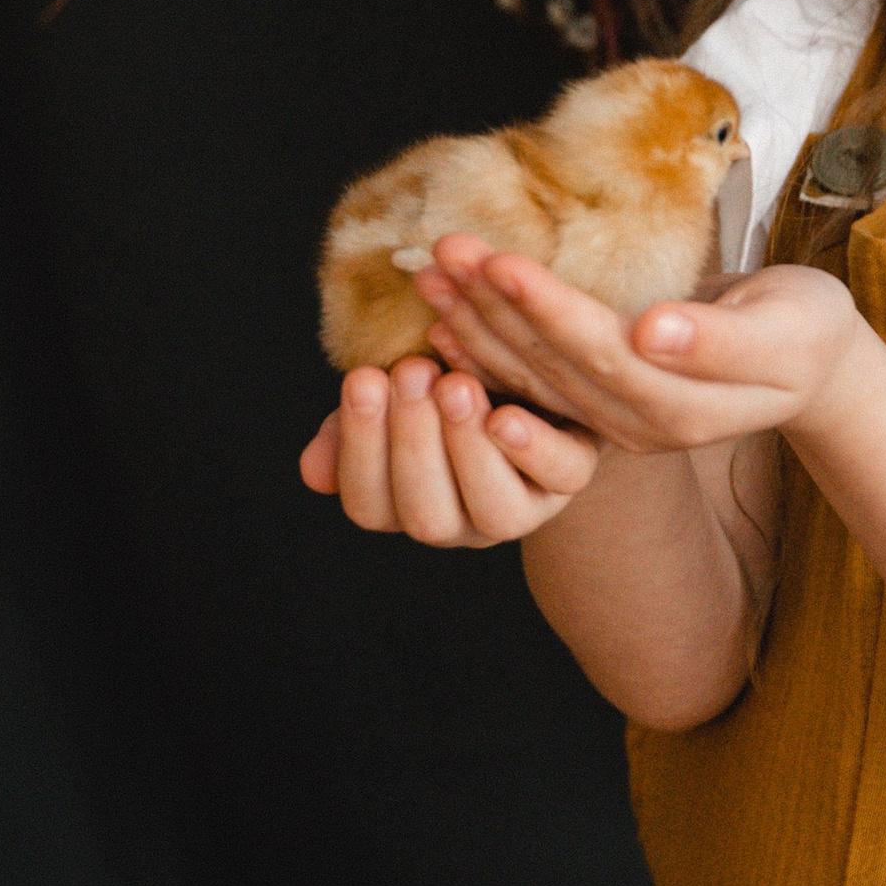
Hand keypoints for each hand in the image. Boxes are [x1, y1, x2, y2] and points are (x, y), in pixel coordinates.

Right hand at [300, 351, 601, 547]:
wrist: (531, 365)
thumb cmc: (448, 377)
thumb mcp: (396, 394)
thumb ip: (355, 425)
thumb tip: (313, 469)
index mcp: (409, 502)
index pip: (370, 505)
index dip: (360, 449)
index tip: (362, 379)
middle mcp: (464, 520)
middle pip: (428, 517)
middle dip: (411, 444)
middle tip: (407, 373)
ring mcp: (524, 507)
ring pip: (496, 512)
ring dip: (467, 449)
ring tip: (453, 385)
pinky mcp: (572, 474)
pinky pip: (560, 477)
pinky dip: (532, 449)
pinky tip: (506, 415)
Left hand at [415, 238, 869, 456]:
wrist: (810, 362)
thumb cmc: (807, 329)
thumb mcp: (789, 331)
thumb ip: (721, 340)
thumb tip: (654, 331)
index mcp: (682, 408)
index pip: (598, 352)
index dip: (544, 308)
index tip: (498, 261)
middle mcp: (638, 425)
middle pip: (551, 364)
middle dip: (492, 306)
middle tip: (443, 250)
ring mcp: (615, 423)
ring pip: (531, 374)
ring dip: (476, 322)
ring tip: (429, 272)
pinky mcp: (601, 406)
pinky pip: (532, 379)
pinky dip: (486, 347)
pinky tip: (446, 320)